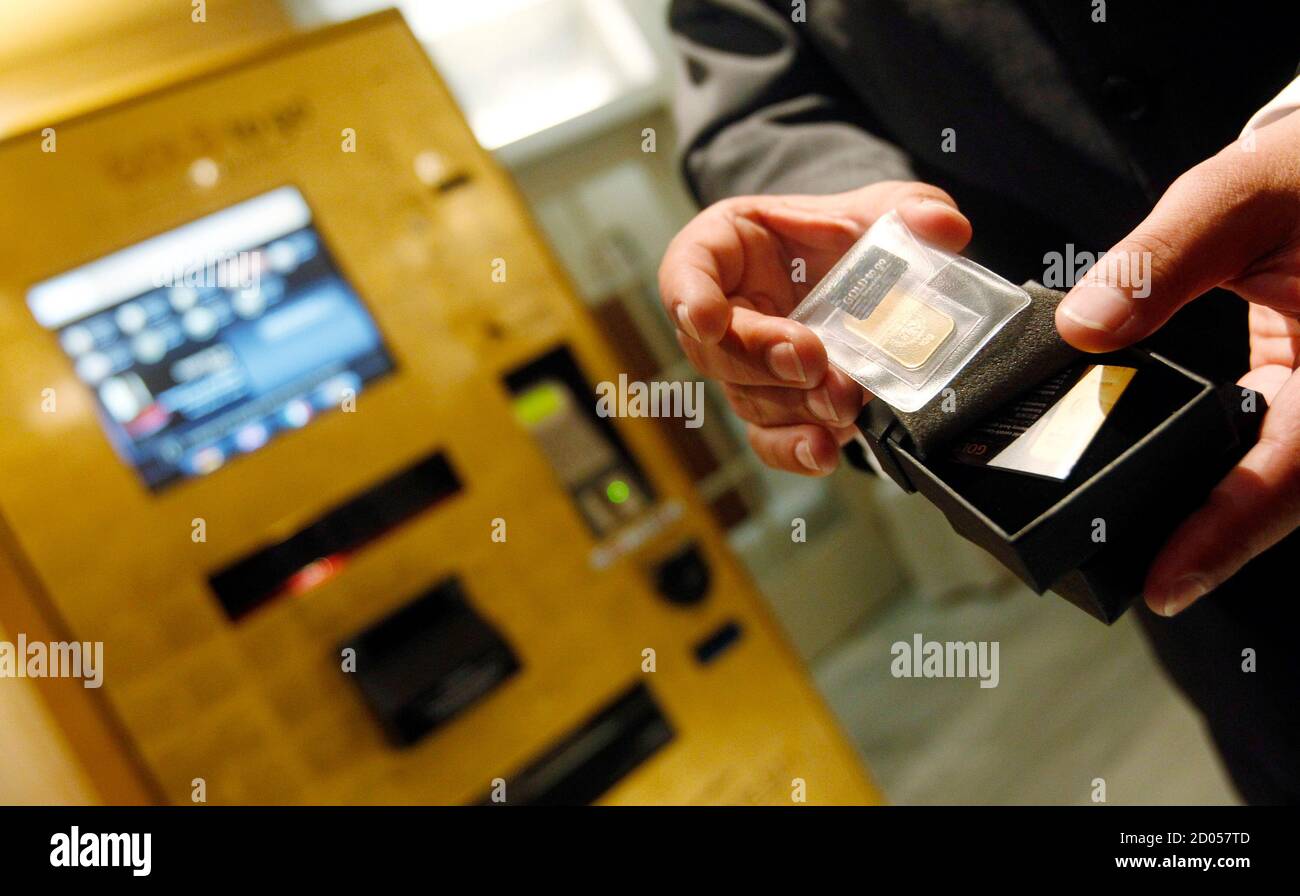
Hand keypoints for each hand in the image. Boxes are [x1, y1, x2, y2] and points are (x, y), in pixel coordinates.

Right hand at [658, 182, 970, 474]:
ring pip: (747, 397)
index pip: (687, 268)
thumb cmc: (841, 236)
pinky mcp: (774, 408)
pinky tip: (821, 451)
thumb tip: (945, 229)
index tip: (707, 319)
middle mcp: (724, 312)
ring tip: (843, 400)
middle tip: (809, 360)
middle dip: (761, 358)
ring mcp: (746, 368)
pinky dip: (793, 449)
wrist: (858, 279)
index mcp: (725, 249)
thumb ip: (910, 209)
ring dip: (792, 405)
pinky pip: (769, 438)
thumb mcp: (878, 208)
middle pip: (716, 348)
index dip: (689, 295)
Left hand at [1055, 111, 1299, 616]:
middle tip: (1129, 582)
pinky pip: (1269, 450)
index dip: (1225, 535)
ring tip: (1134, 552)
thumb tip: (1084, 324)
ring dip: (1214, 517)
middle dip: (1210, 544)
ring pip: (1278, 482)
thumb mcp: (1247, 196)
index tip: (1163, 585)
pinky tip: (1161, 485)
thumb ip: (1166, 258)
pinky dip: (1220, 475)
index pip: (1290, 474)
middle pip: (1282, 496)